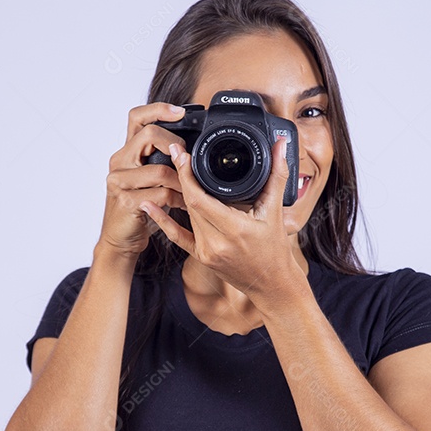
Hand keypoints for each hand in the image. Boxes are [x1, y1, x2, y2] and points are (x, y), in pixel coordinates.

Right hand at [97, 102, 188, 255]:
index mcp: (126, 152)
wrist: (120, 238)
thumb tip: (187, 149)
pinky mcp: (126, 201)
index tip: (181, 111)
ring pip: (160, 169)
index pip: (137, 117)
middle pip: (149, 135)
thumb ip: (160, 161)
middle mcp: (119, 162)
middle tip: (186, 160)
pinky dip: (177, 200)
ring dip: (181, 182)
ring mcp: (120, 181)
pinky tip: (182, 205)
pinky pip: (161, 194)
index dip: (159, 109)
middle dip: (175, 145)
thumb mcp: (147, 179)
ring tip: (189, 191)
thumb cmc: (138, 207)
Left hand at [138, 136, 300, 305]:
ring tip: (173, 169)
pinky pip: (177, 237)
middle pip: (189, 204)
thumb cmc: (276, 251)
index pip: (199, 199)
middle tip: (176, 153)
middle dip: (182, 176)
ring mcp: (206, 251)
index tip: (181, 154)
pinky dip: (163, 220)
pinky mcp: (201, 257)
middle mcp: (216, 243)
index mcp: (235, 229)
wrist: (272, 285)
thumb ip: (277, 175)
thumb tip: (280, 145)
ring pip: (185, 216)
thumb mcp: (276, 211)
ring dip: (178, 192)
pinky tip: (150, 205)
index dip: (187, 175)